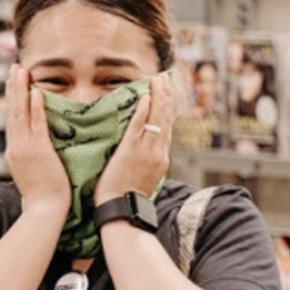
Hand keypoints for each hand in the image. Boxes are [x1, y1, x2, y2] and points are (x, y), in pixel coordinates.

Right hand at [4, 64, 70, 216]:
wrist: (44, 211)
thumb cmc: (44, 197)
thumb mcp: (33, 174)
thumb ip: (32, 159)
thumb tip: (37, 150)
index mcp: (14, 152)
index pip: (12, 121)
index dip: (12, 100)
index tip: (13, 83)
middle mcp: (15, 148)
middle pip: (12, 112)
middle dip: (13, 88)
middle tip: (14, 68)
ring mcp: (25, 149)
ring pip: (20, 114)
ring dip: (20, 90)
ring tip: (21, 71)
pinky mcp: (38, 151)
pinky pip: (37, 124)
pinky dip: (35, 107)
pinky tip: (36, 91)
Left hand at [95, 73, 173, 204]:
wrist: (123, 211)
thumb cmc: (127, 198)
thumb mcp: (145, 179)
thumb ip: (147, 162)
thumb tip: (146, 152)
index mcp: (160, 158)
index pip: (166, 128)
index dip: (167, 110)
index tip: (166, 94)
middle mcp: (157, 152)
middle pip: (165, 119)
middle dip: (165, 96)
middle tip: (164, 78)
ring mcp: (145, 151)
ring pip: (156, 119)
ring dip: (158, 97)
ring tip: (158, 80)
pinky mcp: (131, 151)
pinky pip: (139, 126)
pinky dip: (143, 111)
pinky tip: (145, 97)